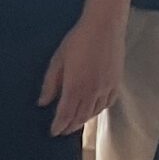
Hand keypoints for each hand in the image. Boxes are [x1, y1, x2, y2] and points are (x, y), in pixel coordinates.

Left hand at [39, 8, 123, 137]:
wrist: (104, 27)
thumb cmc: (78, 40)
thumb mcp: (58, 60)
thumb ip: (50, 83)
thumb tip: (42, 102)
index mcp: (75, 86)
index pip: (65, 114)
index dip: (59, 125)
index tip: (53, 132)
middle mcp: (92, 91)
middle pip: (80, 116)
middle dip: (70, 126)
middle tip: (63, 131)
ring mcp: (106, 88)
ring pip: (94, 112)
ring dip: (83, 120)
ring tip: (76, 124)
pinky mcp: (116, 83)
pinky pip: (108, 103)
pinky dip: (99, 111)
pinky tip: (94, 111)